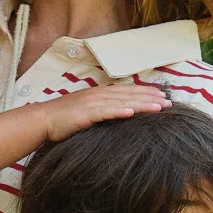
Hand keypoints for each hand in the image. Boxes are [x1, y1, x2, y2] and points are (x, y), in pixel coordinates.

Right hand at [36, 83, 168, 142]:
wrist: (43, 120)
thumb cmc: (64, 119)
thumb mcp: (86, 112)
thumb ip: (102, 111)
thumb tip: (118, 114)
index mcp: (100, 93)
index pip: (127, 91)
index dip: (145, 93)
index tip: (162, 96)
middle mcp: (99, 95)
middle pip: (129, 95)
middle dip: (150, 98)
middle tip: (169, 103)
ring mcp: (92, 103)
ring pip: (122, 102)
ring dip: (141, 104)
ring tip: (158, 108)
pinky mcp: (85, 114)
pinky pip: (105, 112)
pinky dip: (119, 112)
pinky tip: (132, 113)